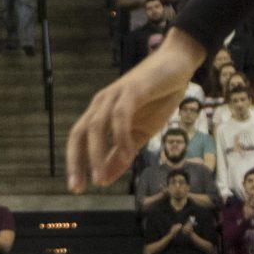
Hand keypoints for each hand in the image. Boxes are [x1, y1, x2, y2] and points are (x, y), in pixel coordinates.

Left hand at [67, 31, 203, 189]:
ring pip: (96, 126)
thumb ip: (123, 154)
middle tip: (80, 187)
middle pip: (80, 132)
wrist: (178, 65)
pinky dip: (120, 136)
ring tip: (101, 178)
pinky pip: (120, 115)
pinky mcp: (132, 89)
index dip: (75, 162)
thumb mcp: (140, 133)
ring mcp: (115, 95)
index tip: (77, 187)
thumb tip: (106, 178)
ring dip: (96, 154)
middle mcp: (101, 103)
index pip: (79, 138)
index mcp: (100, 113)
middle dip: (77, 160)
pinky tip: (127, 153)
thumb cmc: (158, 98)